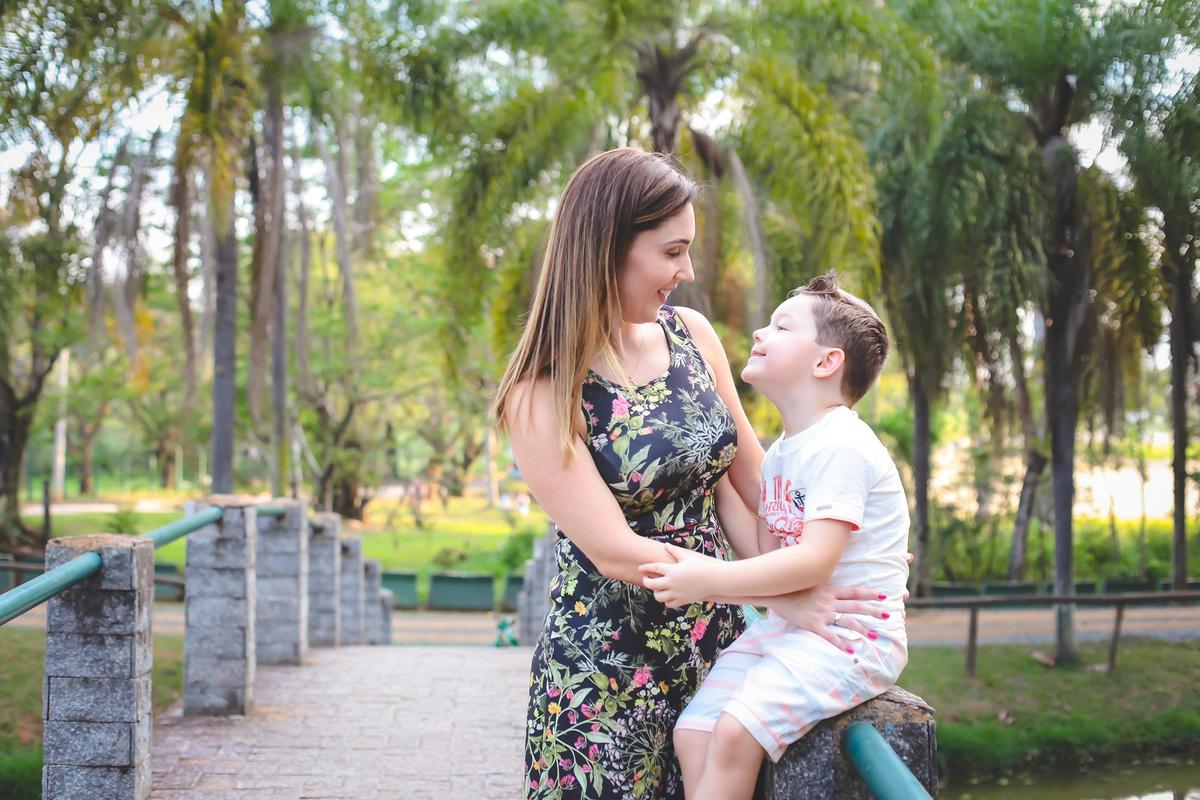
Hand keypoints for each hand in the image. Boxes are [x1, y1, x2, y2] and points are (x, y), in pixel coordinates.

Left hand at [639, 544, 717, 607]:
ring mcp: (676, 593)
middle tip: (647, 579)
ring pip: (659, 597)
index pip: (654, 568)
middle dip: (647, 582)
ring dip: (656, 593)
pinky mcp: (682, 600)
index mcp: (671, 570)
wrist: (713, 579)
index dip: (645, 567)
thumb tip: (665, 545)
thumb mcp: (687, 557)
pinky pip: (669, 604)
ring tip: (658, 588)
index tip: (640, 568)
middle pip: (651, 584)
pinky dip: (666, 601)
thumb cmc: (701, 566)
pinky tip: (668, 596)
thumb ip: (674, 551)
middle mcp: (672, 582)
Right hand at [769, 584, 891, 652]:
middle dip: (873, 611)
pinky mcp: (813, 624)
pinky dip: (841, 644)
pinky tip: (851, 651)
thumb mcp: (811, 585)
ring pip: (847, 621)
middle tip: (887, 617)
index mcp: (829, 590)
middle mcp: (829, 601)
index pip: (854, 591)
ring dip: (863, 629)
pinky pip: (830, 635)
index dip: (870, 593)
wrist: (775, 593)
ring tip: (874, 636)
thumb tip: (835, 592)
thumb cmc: (792, 589)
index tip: (884, 596)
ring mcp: (822, 612)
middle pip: (856, 606)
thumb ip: (825, 590)